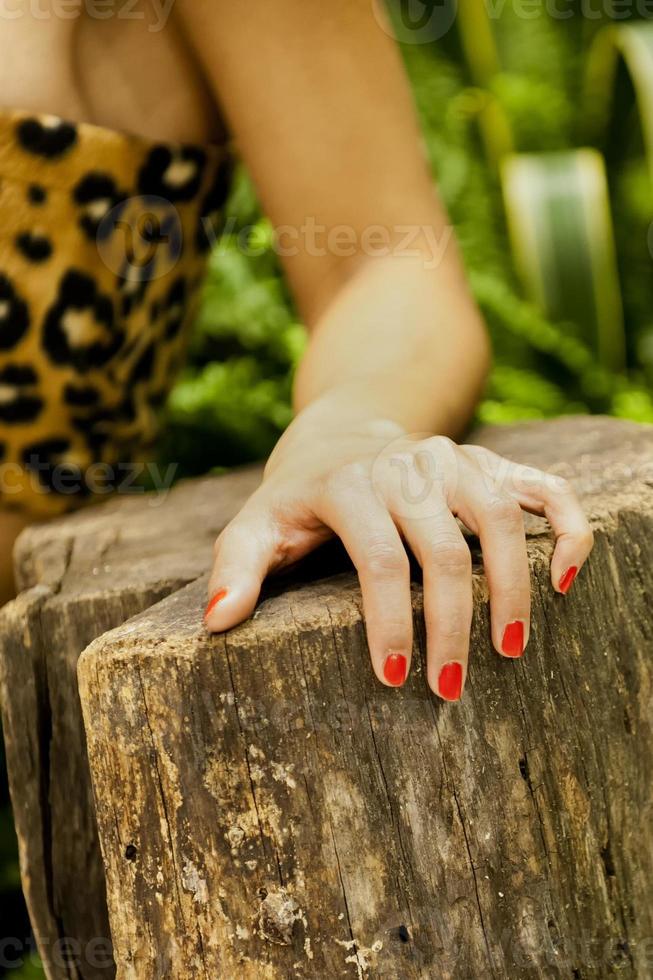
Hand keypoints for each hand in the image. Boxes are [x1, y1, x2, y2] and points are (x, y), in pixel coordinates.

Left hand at [203, 416, 592, 699]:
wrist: (342, 435)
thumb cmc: (298, 498)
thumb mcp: (256, 524)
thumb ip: (234, 567)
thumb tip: (217, 624)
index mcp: (348, 484)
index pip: (379, 559)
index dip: (389, 621)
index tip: (392, 677)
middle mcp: (406, 466)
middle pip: (444, 549)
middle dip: (451, 624)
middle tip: (450, 687)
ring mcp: (454, 461)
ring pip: (500, 519)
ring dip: (512, 586)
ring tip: (508, 648)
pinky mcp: (488, 464)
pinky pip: (545, 489)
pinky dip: (567, 528)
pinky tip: (567, 579)